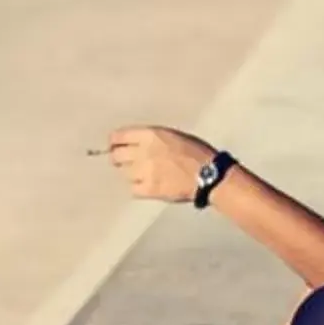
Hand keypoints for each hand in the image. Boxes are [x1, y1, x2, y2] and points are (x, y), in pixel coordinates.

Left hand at [103, 126, 219, 203]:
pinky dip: (137, 187)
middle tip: (123, 161)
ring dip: (130, 173)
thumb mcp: (172, 135)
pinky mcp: (149, 189)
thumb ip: (151, 138)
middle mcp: (143, 152)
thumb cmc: (196, 152)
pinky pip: (133, 188)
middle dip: (118, 158)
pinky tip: (146, 185)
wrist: (209, 174)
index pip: (118, 137)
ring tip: (142, 173)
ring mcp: (145, 172)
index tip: (114, 145)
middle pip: (116, 156)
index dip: (114, 142)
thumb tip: (134, 143)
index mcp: (150, 135)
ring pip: (124, 173)